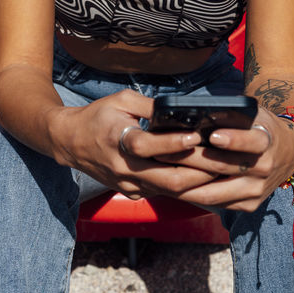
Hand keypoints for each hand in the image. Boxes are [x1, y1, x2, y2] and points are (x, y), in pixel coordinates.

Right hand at [50, 90, 219, 199]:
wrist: (70, 142)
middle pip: (167, 179)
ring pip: (168, 190)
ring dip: (196, 184)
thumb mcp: (122, 100)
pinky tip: (203, 180)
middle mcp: (123, 167)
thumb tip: (182, 109)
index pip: (147, 145)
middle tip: (223, 162)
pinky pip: (162, 193)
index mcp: (117, 139)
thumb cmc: (98, 116)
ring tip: (221, 172)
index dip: (173, 143)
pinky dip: (183, 188)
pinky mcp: (131, 192)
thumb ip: (151, 105)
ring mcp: (127, 184)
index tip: (195, 137)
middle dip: (198, 173)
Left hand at [164, 107, 293, 211]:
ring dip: (185, 184)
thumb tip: (197, 114)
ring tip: (161, 173)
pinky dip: (194, 195)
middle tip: (163, 153)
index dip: (233, 140)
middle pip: (224, 167)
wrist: (287, 153)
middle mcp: (265, 168)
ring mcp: (257, 190)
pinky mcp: (250, 205)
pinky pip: (217, 203)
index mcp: (267, 141)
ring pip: (215, 192)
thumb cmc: (259, 128)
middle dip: (191, 160)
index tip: (213, 136)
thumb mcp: (252, 115)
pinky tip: (175, 187)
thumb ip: (231, 115)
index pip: (252, 141)